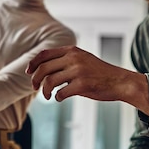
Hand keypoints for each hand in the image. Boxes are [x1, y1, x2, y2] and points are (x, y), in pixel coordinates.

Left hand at [26, 45, 148, 114]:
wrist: (120, 81)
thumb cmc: (100, 73)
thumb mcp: (83, 59)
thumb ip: (66, 61)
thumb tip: (44, 71)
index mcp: (72, 50)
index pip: (45, 54)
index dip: (33, 63)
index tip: (28, 72)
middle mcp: (73, 58)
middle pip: (44, 68)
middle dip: (35, 79)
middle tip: (35, 88)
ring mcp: (78, 71)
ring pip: (49, 81)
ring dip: (44, 91)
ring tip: (47, 96)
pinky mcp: (82, 85)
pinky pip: (61, 93)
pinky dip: (57, 97)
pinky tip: (60, 98)